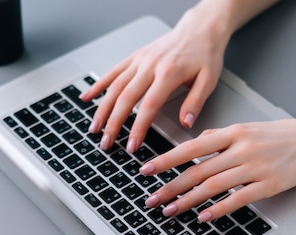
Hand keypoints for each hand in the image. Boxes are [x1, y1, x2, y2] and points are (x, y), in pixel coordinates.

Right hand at [79, 7, 231, 152]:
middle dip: (114, 123)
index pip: (148, 106)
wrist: (199, 29)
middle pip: (126, 98)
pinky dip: (98, 85)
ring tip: (94, 128)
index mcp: (169, 73)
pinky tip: (87, 97)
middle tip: (107, 143)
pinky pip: (113, 72)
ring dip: (102, 109)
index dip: (138, 128)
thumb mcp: (208, 80)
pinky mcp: (135, 57)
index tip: (132, 145)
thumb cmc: (205, 54)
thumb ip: (196, 102)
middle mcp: (150, 66)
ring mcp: (140, 60)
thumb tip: (186, 123)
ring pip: (115, 86)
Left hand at [140, 107, 295, 220]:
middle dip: (170, 185)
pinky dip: (219, 208)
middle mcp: (242, 148)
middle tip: (152, 198)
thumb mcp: (251, 127)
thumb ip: (223, 136)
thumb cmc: (286, 133)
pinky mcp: (270, 184)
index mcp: (235, 132)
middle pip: (198, 169)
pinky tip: (204, 216)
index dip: (167, 159)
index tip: (147, 169)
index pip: (192, 146)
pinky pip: (239, 198)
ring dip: (188, 200)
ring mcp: (256, 167)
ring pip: (213, 185)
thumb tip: (200, 141)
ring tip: (170, 210)